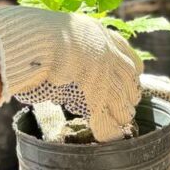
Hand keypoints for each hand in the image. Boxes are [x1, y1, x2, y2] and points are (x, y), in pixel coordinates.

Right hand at [0, 6, 143, 140]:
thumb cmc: (34, 35)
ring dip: (123, 112)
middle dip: (130, 91)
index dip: (132, 68)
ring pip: (122, 101)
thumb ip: (66, 44)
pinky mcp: (95, 99)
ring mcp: (104, 77)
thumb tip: (56, 52)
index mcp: (100, 35)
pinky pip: (107, 120)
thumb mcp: (59, 31)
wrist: (34, 41)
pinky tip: (110, 138)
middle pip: (130, 79)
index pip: (127, 53)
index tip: (135, 74)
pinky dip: (109, 131)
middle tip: (131, 102)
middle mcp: (108, 55)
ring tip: (123, 119)